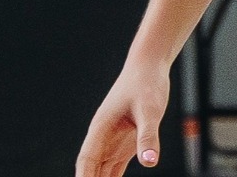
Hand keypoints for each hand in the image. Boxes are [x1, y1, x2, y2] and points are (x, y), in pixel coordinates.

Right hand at [75, 56, 168, 175]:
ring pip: (101, 172)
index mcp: (100, 129)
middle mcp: (102, 138)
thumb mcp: (150, 110)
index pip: (86, 161)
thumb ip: (148, 135)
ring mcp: (112, 142)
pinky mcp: (124, 144)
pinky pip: (114, 169)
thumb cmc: (146, 84)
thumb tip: (149, 161)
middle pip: (90, 171)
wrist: (149, 68)